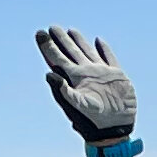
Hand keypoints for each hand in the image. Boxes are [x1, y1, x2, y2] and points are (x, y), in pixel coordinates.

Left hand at [34, 24, 138, 152]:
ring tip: (70, 30)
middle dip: (60, 40)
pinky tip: (98, 41)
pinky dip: (104, 49)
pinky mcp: (116, 75)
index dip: (48, 46)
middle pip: (69, 52)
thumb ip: (62, 91)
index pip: (56, 58)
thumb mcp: (76, 106)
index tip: (40, 33)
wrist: (115, 128)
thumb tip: (49, 73)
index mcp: (73, 79)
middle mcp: (85, 73)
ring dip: (78, 41)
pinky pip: (108, 58)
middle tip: (52, 28)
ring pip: (87, 52)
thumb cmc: (93, 121)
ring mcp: (100, 73)